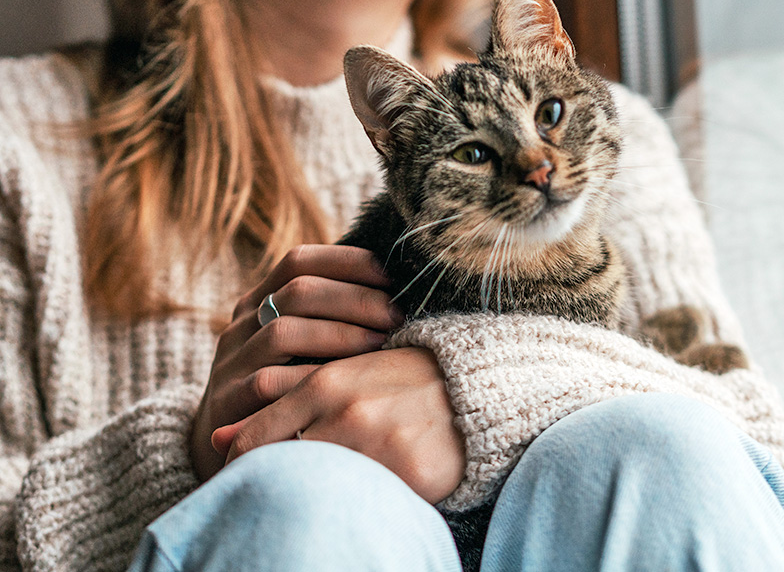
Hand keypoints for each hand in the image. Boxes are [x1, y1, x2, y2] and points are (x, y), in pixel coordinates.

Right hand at [190, 244, 402, 482]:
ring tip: (380, 343)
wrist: (230, 448)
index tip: (390, 273)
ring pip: (283, 332)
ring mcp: (231, 362)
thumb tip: (396, 292)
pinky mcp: (227, 402)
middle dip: (354, 298)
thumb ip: (331, 318)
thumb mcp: (302, 348)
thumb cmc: (287, 391)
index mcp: (259, 301)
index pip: (299, 261)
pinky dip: (312, 378)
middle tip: (395, 313)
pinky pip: (269, 383)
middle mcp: (241, 325)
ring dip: (339, 333)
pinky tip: (348, 382)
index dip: (346, 260)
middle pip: (297, 291)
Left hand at [213, 347, 465, 504]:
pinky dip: (354, 501)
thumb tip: (214, 436)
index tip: (250, 476)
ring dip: (317, 491)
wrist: (473, 388)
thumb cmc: (399, 381)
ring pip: (319, 483)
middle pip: (281, 465)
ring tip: (326, 489)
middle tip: (281, 490)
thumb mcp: (341, 377)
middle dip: (273, 482)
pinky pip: (363, 499)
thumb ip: (281, 400)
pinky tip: (362, 493)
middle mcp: (347, 412)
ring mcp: (379, 443)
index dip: (243, 465)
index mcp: (326, 383)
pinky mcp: (409, 471)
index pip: (257, 438)